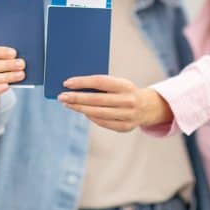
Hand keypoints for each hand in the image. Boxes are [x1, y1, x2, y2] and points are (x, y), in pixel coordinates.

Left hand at [57, 75, 172, 131]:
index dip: (82, 82)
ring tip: (67, 104)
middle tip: (61, 96)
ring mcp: (128, 115)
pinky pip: (103, 122)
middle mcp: (128, 100)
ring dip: (79, 108)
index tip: (66, 83)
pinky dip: (91, 117)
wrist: (147, 107)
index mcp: (126, 85)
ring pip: (97, 113)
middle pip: (96, 100)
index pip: (100, 82)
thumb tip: (75, 86)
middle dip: (76, 98)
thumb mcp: (118, 84)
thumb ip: (101, 85)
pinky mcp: (125, 127)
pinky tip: (82, 112)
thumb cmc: (125, 91)